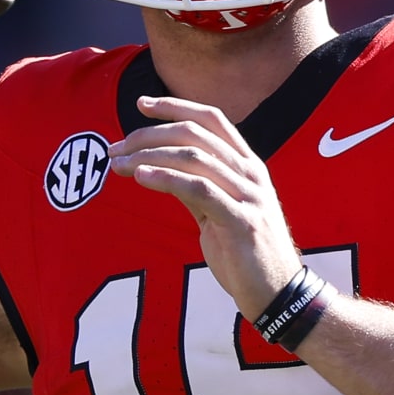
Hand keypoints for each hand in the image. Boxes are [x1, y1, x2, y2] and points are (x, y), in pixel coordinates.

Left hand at [108, 95, 302, 316]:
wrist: (277, 292)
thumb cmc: (245, 252)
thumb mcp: (219, 210)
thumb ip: (196, 185)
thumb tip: (157, 166)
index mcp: (248, 164)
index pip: (211, 119)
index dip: (176, 105)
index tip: (142, 102)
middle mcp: (251, 173)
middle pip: (196, 134)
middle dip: (149, 134)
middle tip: (116, 148)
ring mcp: (249, 196)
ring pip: (194, 157)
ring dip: (149, 155)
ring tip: (119, 164)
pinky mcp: (242, 222)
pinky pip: (199, 190)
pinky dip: (166, 178)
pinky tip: (141, 176)